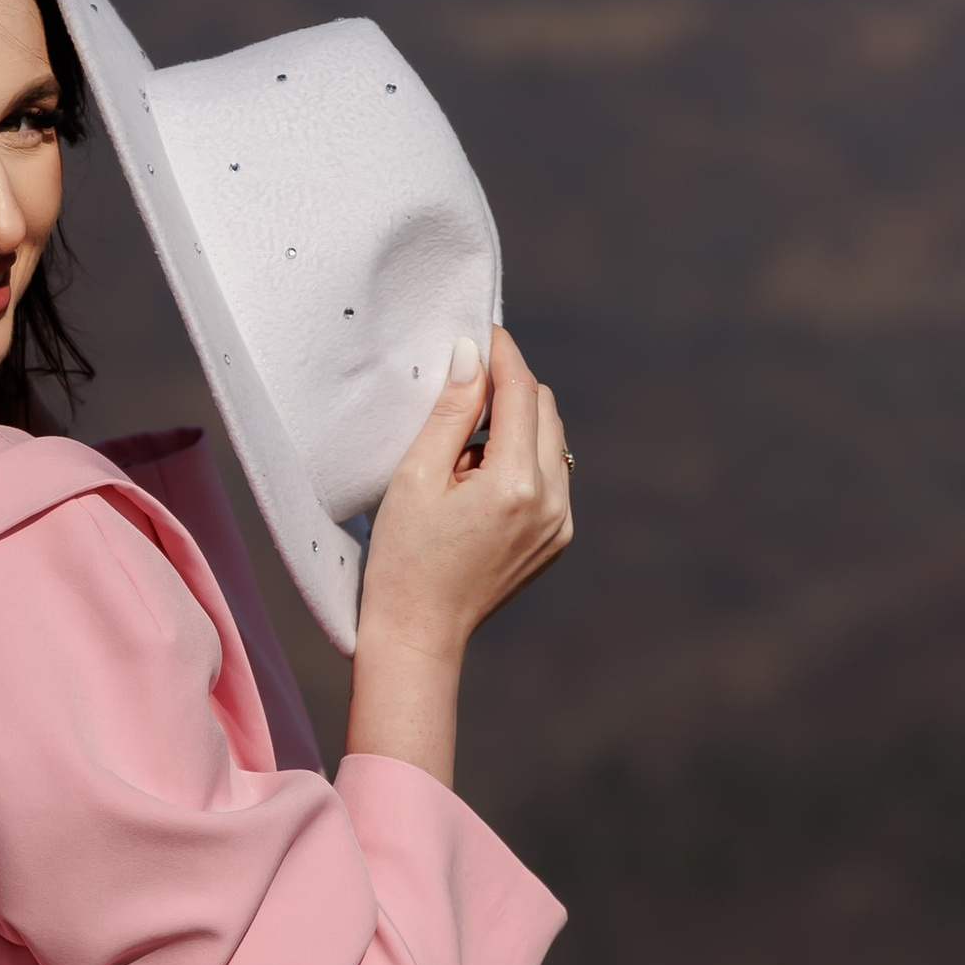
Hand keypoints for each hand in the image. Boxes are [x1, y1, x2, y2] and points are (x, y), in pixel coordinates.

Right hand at [344, 328, 573, 787]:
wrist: (419, 634)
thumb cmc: (403, 558)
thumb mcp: (415, 476)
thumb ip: (451, 411)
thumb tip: (473, 355)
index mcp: (517, 483)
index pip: (521, 392)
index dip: (502, 354)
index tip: (482, 329)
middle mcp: (552, 502)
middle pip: (545, 410)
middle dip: (509, 389)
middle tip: (462, 391)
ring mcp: (560, 524)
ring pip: (553, 441)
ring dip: (516, 426)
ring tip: (461, 453)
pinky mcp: (557, 539)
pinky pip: (551, 476)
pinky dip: (523, 461)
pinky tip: (477, 483)